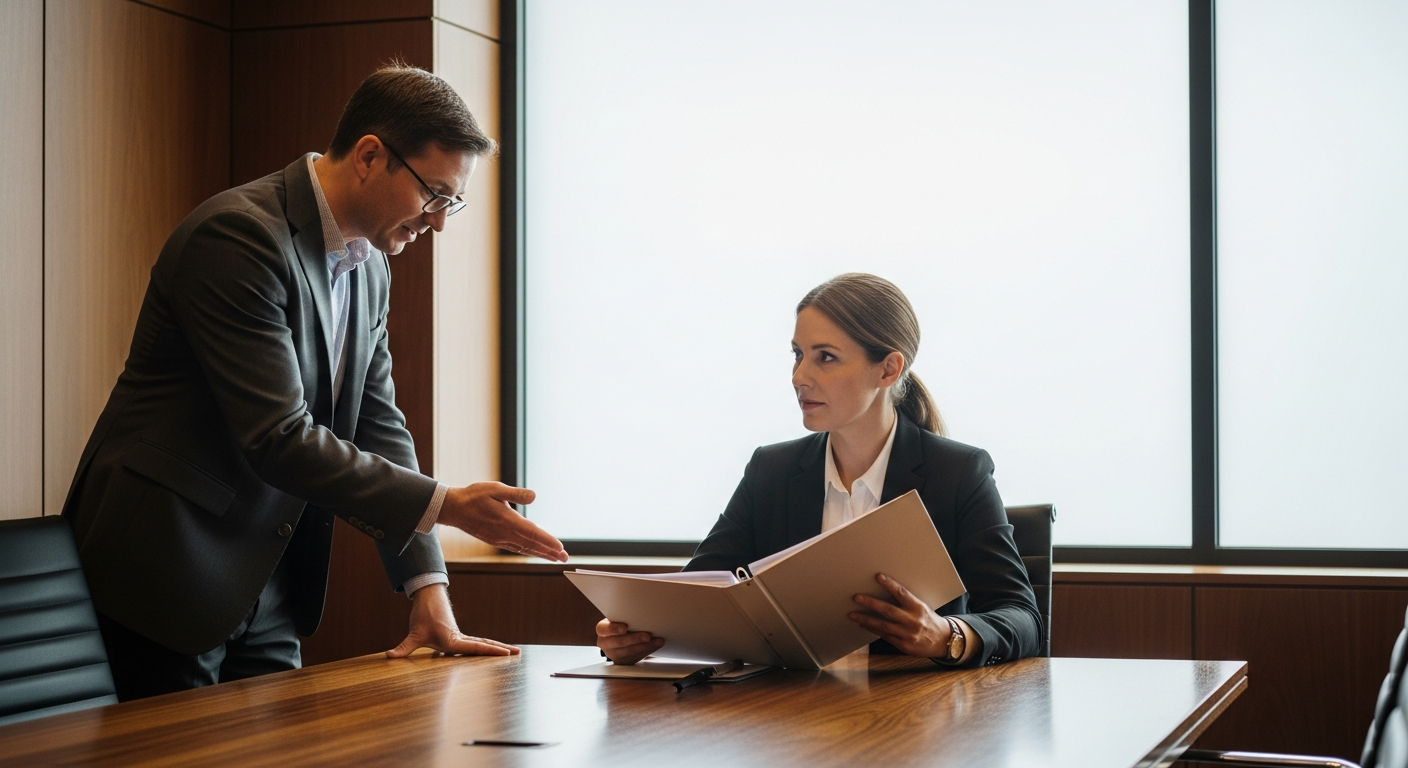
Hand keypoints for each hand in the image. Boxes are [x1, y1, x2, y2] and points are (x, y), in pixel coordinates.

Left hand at [386, 584, 519, 657]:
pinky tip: (493, 651)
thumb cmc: (423, 616)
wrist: (428, 598)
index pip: (476, 647)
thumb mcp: (414, 634)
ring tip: (512, 652)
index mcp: (453, 640)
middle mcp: (460, 639)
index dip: (491, 651)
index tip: (506, 653)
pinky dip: (487, 647)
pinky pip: (476, 643)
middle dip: (501, 650)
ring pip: (483, 643)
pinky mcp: (459, 636)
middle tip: (518, 653)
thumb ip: (403, 648)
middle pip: (485, 645)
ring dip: (497, 647)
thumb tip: (388, 657)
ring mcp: (461, 637)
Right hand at [436, 482, 567, 561]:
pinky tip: (535, 552)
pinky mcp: (496, 540)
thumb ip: (515, 493)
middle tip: (565, 558)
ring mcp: (499, 538)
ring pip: (524, 548)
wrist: (454, 509)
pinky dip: (528, 551)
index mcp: (507, 520)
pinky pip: (516, 548)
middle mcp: (504, 533)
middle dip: (549, 552)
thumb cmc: (474, 496)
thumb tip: (533, 496)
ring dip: (541, 553)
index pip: (532, 532)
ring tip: (555, 558)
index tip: (560, 548)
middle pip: (531, 545)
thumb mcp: (496, 489)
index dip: (547, 541)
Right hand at [595, 618, 663, 664]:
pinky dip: (647, 651)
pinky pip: (635, 657)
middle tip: (647, 636)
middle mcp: (605, 643)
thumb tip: (642, 615)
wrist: (618, 635)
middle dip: (635, 639)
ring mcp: (613, 654)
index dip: (614, 629)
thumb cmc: (620, 622)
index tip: (624, 628)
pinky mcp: (622, 662)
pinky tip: (655, 645)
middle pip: (619, 642)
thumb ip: (625, 617)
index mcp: (602, 629)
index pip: (604, 629)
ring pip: (629, 652)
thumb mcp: (618, 617)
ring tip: (657, 641)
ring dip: (645, 646)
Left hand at [848, 573, 950, 657]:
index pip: (902, 593)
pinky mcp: (903, 645)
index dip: (889, 585)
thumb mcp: (921, 607)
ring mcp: (908, 634)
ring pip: (883, 625)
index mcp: (918, 607)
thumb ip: (906, 602)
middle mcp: (913, 620)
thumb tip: (885, 592)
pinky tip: (862, 625)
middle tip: (857, 597)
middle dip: (871, 603)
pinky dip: (872, 629)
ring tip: (852, 614)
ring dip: (865, 619)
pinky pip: (884, 636)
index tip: (878, 577)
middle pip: (888, 610)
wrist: (943, 641)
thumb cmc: (929, 620)